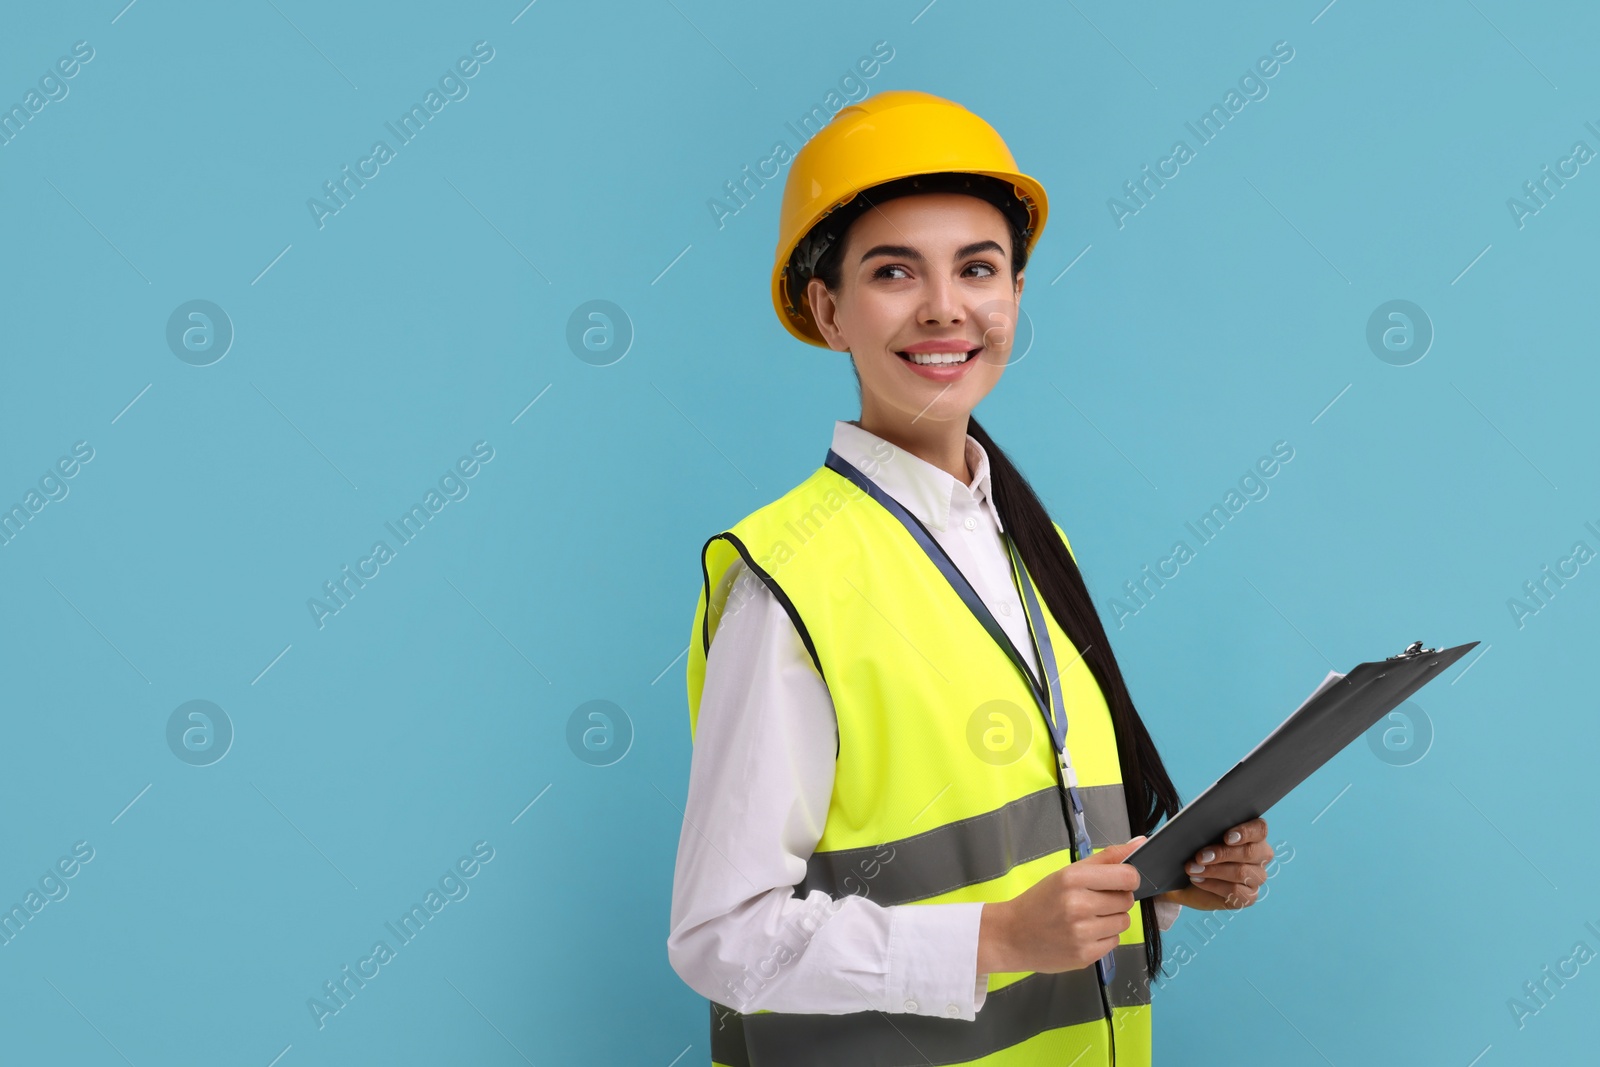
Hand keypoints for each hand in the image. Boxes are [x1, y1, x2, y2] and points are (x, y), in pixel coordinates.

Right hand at [978, 836, 1145, 974]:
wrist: (1011, 936)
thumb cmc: (1040, 901)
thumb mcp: (1067, 873)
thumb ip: (1106, 858)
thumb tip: (1140, 843)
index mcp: (1072, 879)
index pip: (1127, 876)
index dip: (1129, 878)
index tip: (1120, 881)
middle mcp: (1078, 905)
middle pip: (1127, 900)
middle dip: (1116, 899)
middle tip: (1094, 901)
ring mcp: (1082, 933)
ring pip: (1124, 922)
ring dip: (1111, 919)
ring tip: (1087, 918)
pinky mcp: (1085, 955)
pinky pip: (1114, 941)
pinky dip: (1103, 937)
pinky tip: (1084, 933)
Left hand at [1158, 818, 1271, 910]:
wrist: (1187, 881)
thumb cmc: (1198, 853)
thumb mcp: (1201, 839)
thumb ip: (1207, 831)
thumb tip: (1201, 829)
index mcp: (1253, 835)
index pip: (1260, 829)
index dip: (1246, 832)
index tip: (1226, 838)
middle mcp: (1260, 856)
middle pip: (1250, 852)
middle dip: (1222, 854)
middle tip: (1200, 856)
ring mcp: (1257, 877)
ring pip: (1242, 873)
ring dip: (1213, 870)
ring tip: (1192, 869)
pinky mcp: (1250, 896)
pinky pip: (1236, 892)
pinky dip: (1214, 885)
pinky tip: (1198, 880)